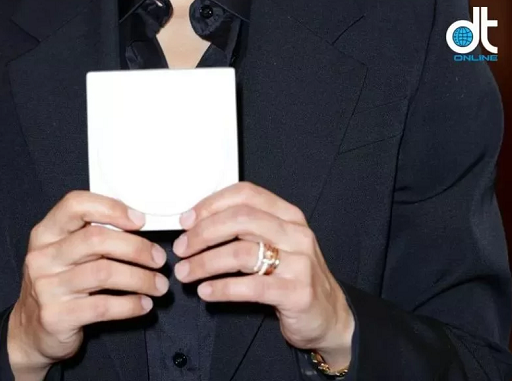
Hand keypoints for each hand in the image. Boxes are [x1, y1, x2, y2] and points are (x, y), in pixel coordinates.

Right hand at [7, 191, 168, 379]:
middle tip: (159, 258)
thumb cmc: (58, 282)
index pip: (75, 205)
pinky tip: (144, 304)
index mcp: (46, 232)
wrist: (28, 331)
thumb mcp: (64, 252)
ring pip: (104, 273)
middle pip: (96, 239)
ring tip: (159, 284)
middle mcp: (43, 256)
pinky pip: (102, 306)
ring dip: (140, 278)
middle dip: (136, 247)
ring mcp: (47, 287)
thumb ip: (90, 234)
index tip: (140, 220)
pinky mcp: (57, 317)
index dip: (111, 208)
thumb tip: (138, 223)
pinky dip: (130, 304)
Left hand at [171, 182, 354, 367]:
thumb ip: (246, 230)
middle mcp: (296, 232)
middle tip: (181, 248)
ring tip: (185, 273)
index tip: (186, 220)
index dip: (212, 204)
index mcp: (288, 214)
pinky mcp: (297, 292)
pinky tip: (206, 292)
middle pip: (240, 219)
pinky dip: (222, 288)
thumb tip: (196, 224)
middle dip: (203, 233)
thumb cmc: (293, 277)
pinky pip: (251, 286)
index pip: (245, 194)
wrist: (330, 316)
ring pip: (242, 252)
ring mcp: (299, 262)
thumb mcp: (276, 244)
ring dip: (205, 262)